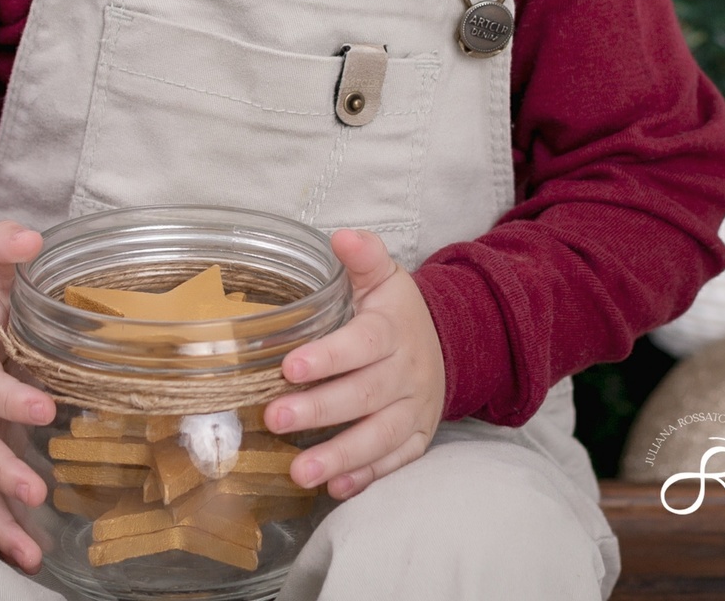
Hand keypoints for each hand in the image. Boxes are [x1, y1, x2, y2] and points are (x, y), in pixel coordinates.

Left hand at [264, 228, 444, 500]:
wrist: (449, 345)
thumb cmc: (398, 311)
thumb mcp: (385, 276)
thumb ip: (364, 256)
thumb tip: (341, 237)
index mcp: (392, 331)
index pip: (361, 344)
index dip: (327, 357)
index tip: (290, 367)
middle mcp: (406, 373)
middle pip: (363, 395)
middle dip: (319, 410)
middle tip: (275, 418)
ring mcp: (413, 410)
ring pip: (378, 437)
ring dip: (338, 455)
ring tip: (299, 471)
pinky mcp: (416, 439)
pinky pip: (393, 462)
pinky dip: (366, 476)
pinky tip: (334, 488)